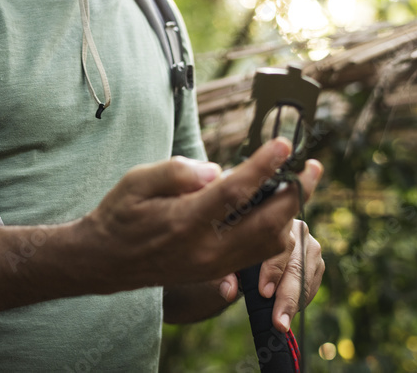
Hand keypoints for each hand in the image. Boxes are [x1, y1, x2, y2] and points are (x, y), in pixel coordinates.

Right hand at [79, 139, 322, 291]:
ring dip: (289, 214)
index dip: (263, 166)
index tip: (283, 144)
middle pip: (267, 222)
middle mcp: (206, 248)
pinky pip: (259, 255)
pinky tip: (276, 210)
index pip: (235, 191)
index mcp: (185, 222)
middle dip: (295, 192)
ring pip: (270, 243)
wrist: (105, 260)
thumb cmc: (119, 214)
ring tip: (298, 185)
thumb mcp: (136, 181)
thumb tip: (215, 168)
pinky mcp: (217, 272)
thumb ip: (176, 171)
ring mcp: (214, 265)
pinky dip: (275, 231)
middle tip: (311, 166)